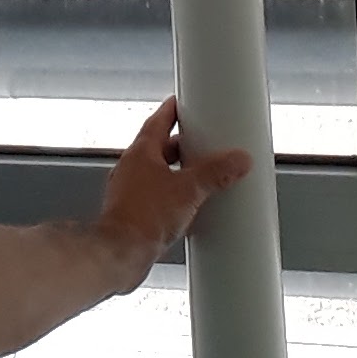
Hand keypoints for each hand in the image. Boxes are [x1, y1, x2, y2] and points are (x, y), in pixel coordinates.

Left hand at [94, 97, 250, 288]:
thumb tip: (236, 161)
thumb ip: (215, 174)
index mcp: (141, 152)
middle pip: (160, 148)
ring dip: (177, 173)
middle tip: (202, 144)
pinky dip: (172, 196)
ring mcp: (130, 190)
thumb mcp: (189, 190)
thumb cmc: (141, 219)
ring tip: (200, 178)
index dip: (173, 110)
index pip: (159, 121)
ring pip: (158, 173)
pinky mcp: (133, 212)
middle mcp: (132, 168)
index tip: (184, 103)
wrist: (120, 254)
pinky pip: (156, 196)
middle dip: (182, 146)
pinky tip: (187, 207)